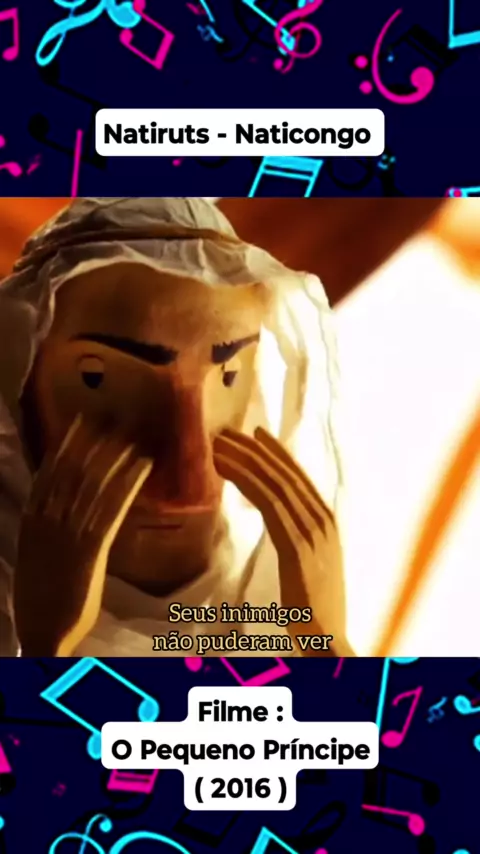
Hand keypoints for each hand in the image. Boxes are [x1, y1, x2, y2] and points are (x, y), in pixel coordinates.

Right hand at [14, 416, 151, 655]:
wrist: (42, 632)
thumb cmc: (40, 599)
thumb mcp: (35, 555)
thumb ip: (47, 529)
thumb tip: (60, 506)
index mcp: (32, 520)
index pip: (49, 471)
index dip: (67, 444)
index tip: (80, 420)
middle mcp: (49, 519)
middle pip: (74, 470)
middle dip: (95, 441)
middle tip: (116, 416)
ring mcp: (68, 532)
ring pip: (94, 483)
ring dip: (116, 456)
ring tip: (135, 435)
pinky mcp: (90, 548)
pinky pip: (112, 508)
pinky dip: (128, 483)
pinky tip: (144, 466)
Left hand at [214, 427, 353, 656]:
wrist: (330, 642)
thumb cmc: (316, 611)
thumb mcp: (313, 567)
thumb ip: (302, 542)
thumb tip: (285, 525)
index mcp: (328, 524)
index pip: (300, 479)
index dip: (277, 454)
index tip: (256, 435)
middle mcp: (324, 522)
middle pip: (286, 474)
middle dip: (256, 450)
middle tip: (228, 431)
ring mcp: (313, 533)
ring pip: (275, 484)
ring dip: (245, 460)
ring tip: (219, 445)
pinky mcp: (298, 547)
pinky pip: (269, 504)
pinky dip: (247, 482)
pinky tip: (227, 471)